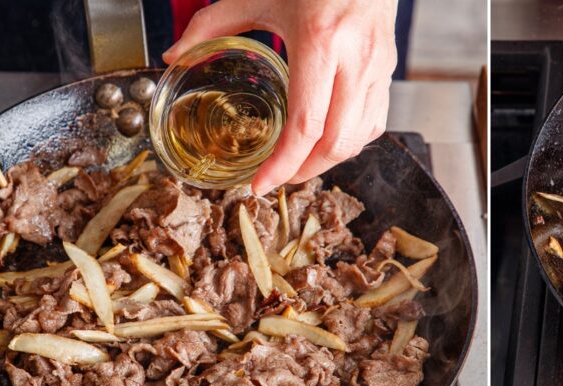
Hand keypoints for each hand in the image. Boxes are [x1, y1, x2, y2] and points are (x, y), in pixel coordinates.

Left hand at [164, 0, 397, 194]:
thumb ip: (212, 25)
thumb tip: (174, 55)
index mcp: (320, 40)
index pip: (306, 123)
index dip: (284, 164)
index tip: (261, 183)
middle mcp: (355, 59)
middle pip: (336, 142)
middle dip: (306, 171)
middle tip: (278, 178)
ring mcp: (377, 67)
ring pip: (359, 138)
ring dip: (329, 161)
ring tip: (300, 164)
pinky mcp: (387, 70)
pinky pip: (375, 122)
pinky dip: (350, 141)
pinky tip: (328, 140)